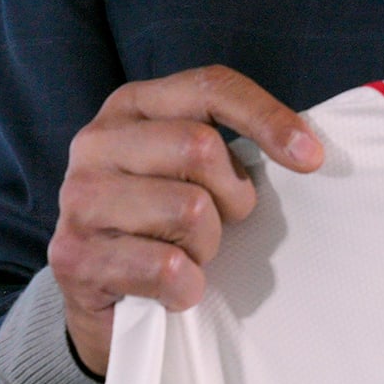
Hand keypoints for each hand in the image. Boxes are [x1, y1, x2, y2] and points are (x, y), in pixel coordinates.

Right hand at [46, 64, 324, 376]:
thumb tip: (308, 151)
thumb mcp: (192, 170)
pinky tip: (172, 287)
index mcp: (132, 106)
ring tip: (188, 255)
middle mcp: (97, 142)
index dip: (267, 118)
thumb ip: (228, 145)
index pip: (210, 88)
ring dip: (206, 245)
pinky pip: (164, 266)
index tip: (311, 158)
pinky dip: (186, 286)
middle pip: (200, 147)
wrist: (99, 296)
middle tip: (222, 224)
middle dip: (232, 196)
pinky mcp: (73, 255)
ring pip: (189, 209)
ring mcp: (79, 198)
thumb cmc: (161, 223)